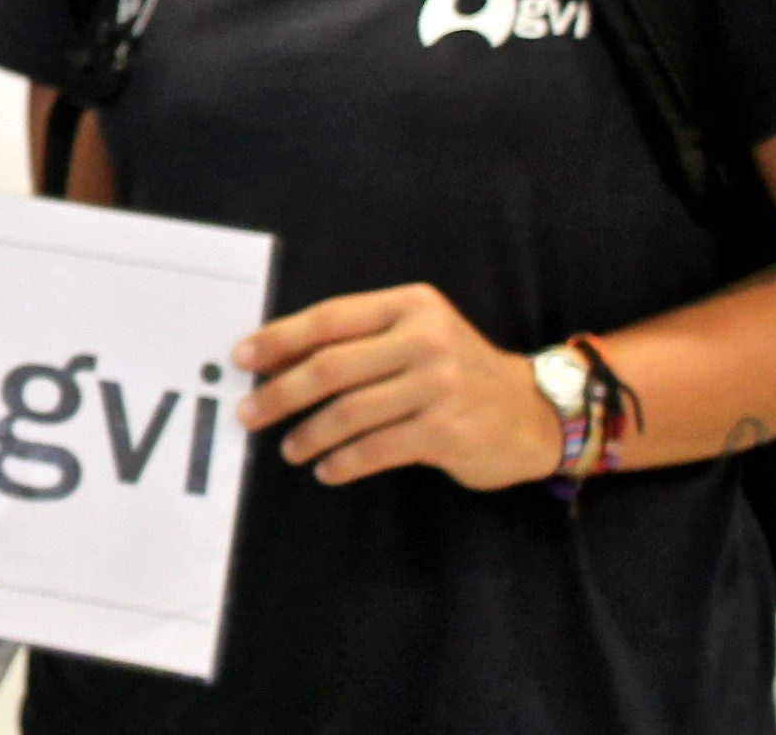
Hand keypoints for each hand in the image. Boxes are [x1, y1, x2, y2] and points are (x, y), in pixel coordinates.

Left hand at [235, 283, 559, 490]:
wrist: (533, 411)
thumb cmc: (457, 371)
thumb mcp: (416, 334)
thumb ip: (360, 341)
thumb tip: (277, 361)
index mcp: (409, 305)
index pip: (328, 319)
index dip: (279, 339)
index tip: (242, 359)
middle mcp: (424, 339)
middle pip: (330, 367)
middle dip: (279, 393)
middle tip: (248, 413)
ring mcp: (437, 386)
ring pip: (348, 413)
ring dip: (308, 435)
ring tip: (290, 448)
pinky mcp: (445, 432)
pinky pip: (374, 449)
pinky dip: (342, 463)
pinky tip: (327, 470)